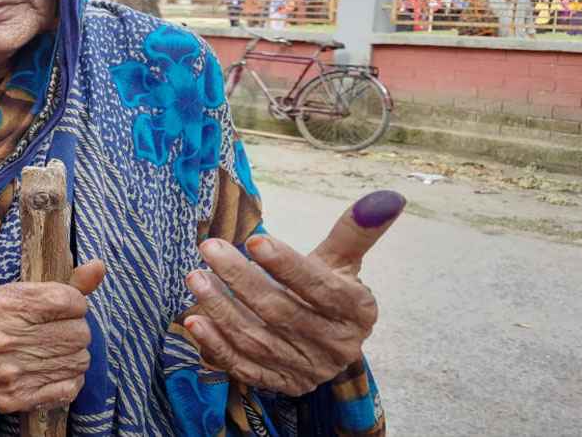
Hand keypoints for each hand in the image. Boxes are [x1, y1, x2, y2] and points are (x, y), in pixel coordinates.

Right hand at [0, 260, 104, 412]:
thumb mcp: (20, 295)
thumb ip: (63, 283)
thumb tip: (99, 267)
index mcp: (1, 306)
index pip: (65, 301)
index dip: (77, 304)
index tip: (70, 308)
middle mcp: (2, 339)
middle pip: (78, 333)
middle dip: (77, 330)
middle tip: (62, 332)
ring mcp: (9, 373)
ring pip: (79, 360)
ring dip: (75, 354)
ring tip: (57, 350)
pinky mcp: (16, 398)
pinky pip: (70, 387)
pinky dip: (70, 378)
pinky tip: (56, 369)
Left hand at [183, 190, 404, 395]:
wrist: (327, 341)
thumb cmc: (330, 288)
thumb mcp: (343, 260)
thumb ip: (355, 231)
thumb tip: (388, 197)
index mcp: (356, 311)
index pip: (320, 288)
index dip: (287, 265)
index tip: (254, 239)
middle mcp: (335, 345)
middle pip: (282, 311)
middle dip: (241, 279)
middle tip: (209, 248)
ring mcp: (305, 369)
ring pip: (257, 339)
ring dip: (221, 308)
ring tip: (195, 277)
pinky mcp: (280, 383)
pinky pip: (243, 366)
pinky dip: (216, 345)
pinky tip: (193, 321)